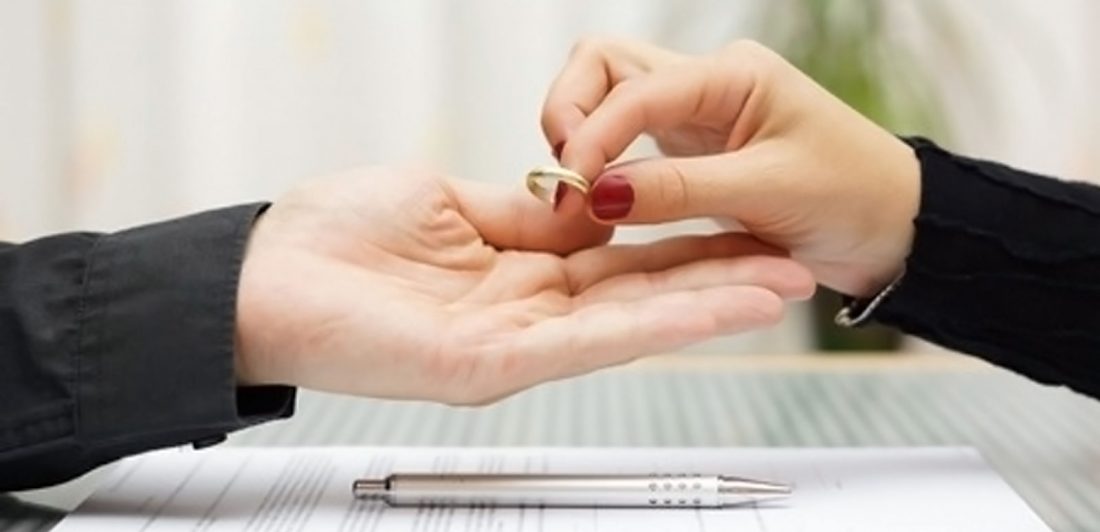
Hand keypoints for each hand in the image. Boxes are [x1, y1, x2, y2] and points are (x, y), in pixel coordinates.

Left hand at [234, 167, 813, 403]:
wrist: (259, 277)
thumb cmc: (333, 238)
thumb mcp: (447, 201)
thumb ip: (523, 212)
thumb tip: (585, 202)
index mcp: (516, 271)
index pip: (619, 259)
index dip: (683, 245)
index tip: (741, 226)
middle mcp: (524, 315)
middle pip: (640, 295)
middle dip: (718, 279)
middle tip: (793, 266)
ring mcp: (513, 345)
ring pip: (631, 323)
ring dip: (710, 305)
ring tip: (782, 286)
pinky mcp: (491, 364)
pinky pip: (589, 340)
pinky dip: (659, 321)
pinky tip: (716, 306)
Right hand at [542, 38, 920, 296]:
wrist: (893, 228)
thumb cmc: (853, 198)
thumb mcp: (768, 192)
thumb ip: (679, 188)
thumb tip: (597, 192)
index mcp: (731, 76)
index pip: (632, 87)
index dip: (592, 135)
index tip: (572, 189)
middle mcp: (705, 84)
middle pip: (603, 66)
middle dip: (570, 112)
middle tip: (561, 178)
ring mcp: (693, 115)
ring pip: (607, 98)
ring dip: (580, 136)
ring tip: (576, 192)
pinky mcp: (688, 150)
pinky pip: (625, 141)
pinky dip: (601, 163)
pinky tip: (598, 198)